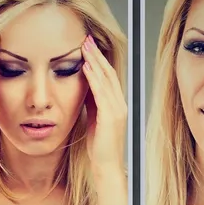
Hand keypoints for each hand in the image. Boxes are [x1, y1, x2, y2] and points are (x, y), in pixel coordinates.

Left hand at [81, 34, 126, 170]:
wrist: (106, 166)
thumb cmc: (99, 145)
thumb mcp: (94, 118)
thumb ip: (92, 102)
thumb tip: (84, 85)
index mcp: (115, 103)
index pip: (108, 76)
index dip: (98, 59)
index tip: (87, 45)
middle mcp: (119, 103)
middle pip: (109, 73)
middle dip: (97, 55)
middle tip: (86, 38)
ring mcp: (117, 109)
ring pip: (106, 79)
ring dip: (95, 62)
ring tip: (85, 47)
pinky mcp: (111, 117)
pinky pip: (102, 93)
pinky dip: (94, 79)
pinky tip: (86, 68)